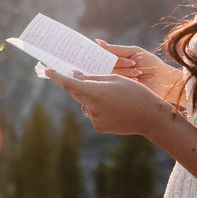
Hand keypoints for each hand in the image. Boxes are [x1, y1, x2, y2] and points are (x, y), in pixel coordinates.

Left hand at [45, 69, 165, 135]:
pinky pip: (93, 113)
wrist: (149, 117)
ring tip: (112, 96)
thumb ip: (93, 77)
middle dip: (77, 84)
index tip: (48, 70)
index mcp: (95, 92)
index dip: (57, 77)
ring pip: (85, 103)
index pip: (69, 84)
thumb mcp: (115, 78)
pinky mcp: (99, 126)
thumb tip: (76, 76)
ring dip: (91, 97)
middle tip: (82, 76)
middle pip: (76, 93)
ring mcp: (94, 118)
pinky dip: (98, 108)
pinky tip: (114, 107)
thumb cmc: (134, 92)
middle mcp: (91, 107)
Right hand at [97, 39, 183, 101]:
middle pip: (106, 64)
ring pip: (111, 73)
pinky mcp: (120, 90)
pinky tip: (137, 79)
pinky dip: (126, 79)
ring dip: (125, 71)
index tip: (99, 52)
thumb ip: (115, 49)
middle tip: (132, 63)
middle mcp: (115, 70)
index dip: (101, 54)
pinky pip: (115, 83)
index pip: (103, 56)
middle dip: (118, 63)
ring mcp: (116, 81)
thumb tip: (98, 42)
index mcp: (117, 60)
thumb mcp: (133, 52)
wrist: (163, 79)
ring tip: (138, 72)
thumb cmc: (150, 63)